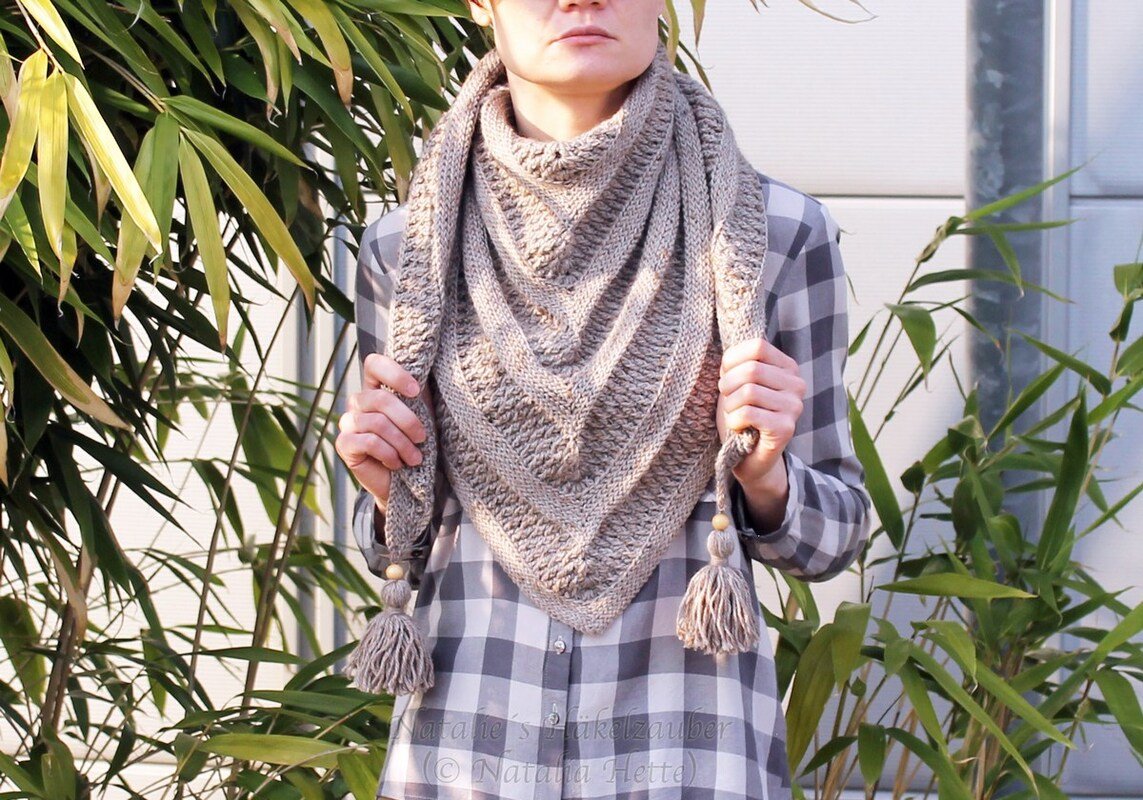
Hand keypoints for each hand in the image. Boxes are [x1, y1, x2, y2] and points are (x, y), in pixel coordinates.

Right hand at [335, 353, 432, 511]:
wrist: (406, 480)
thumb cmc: (414, 443)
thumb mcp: (421, 414)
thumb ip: (416, 393)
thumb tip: (423, 375)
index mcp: (375, 387)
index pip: (374, 364)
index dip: (394, 373)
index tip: (416, 391)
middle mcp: (358, 401)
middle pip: (381, 399)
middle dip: (408, 420)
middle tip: (422, 438)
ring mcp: (348, 422)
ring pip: (378, 423)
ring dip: (402, 443)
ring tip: (414, 457)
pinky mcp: (344, 444)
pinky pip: (369, 442)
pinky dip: (389, 453)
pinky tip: (396, 463)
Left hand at [715, 337, 806, 486]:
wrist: (748, 457)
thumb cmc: (741, 415)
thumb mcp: (737, 382)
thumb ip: (738, 362)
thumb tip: (731, 347)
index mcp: (788, 367)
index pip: (757, 346)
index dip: (733, 360)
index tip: (727, 377)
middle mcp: (797, 384)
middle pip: (752, 369)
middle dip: (728, 385)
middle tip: (728, 400)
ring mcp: (795, 407)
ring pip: (749, 391)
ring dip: (730, 405)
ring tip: (734, 414)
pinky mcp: (786, 428)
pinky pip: (748, 413)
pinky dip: (733, 421)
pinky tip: (738, 427)